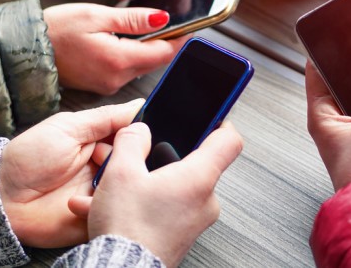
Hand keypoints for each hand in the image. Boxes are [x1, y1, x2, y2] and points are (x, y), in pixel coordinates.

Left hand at [0, 100, 142, 247]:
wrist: (4, 199)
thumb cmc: (29, 159)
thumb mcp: (67, 128)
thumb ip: (105, 117)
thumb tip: (140, 105)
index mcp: (102, 143)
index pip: (136, 135)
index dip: (139, 133)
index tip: (135, 132)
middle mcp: (108, 166)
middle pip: (139, 159)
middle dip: (126, 155)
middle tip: (101, 157)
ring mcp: (106, 191)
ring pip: (133, 183)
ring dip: (117, 179)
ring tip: (95, 181)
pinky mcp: (101, 215)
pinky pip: (121, 210)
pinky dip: (110, 203)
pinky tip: (92, 198)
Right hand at [44, 3, 188, 94]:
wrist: (27, 50)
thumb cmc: (56, 29)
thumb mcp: (96, 15)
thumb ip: (134, 19)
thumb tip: (164, 18)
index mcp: (118, 60)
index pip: (164, 52)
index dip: (180, 38)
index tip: (192, 25)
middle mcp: (117, 78)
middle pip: (157, 61)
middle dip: (168, 43)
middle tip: (177, 22)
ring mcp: (110, 84)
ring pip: (144, 66)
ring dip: (151, 49)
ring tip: (153, 27)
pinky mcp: (104, 85)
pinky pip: (129, 70)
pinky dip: (135, 55)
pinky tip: (129, 41)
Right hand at [68, 121, 242, 266]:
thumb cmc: (127, 230)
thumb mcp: (120, 173)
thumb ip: (131, 141)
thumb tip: (139, 130)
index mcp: (199, 178)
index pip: (230, 141)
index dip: (221, 122)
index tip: (213, 115)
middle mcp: (206, 200)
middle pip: (201, 163)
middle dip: (173, 156)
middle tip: (148, 156)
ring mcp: (197, 221)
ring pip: (183, 187)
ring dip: (159, 181)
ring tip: (129, 186)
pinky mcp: (184, 235)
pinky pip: (175, 208)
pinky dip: (155, 202)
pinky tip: (130, 205)